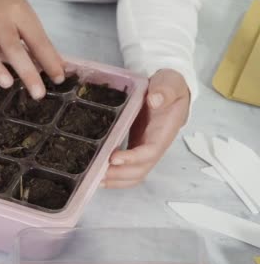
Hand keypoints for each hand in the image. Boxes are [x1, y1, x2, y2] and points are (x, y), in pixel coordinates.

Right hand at [0, 0, 64, 98]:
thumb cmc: (8, 13)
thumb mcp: (27, 22)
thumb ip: (40, 46)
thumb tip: (60, 71)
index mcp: (19, 14)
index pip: (36, 40)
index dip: (49, 60)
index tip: (58, 79)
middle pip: (12, 47)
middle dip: (26, 71)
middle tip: (38, 93)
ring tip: (8, 84)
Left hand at [102, 69, 190, 187]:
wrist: (169, 89)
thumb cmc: (169, 87)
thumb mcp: (170, 83)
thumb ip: (165, 90)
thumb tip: (155, 99)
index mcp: (163, 132)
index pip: (150, 152)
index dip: (132, 158)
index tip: (113, 158)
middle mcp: (155, 146)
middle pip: (140, 170)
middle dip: (119, 175)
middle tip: (96, 173)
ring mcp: (144, 149)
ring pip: (133, 174)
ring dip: (115, 180)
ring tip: (93, 180)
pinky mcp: (135, 148)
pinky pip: (127, 168)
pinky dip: (114, 175)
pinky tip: (96, 175)